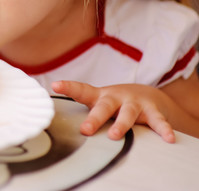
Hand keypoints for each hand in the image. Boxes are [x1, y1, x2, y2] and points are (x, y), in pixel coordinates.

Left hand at [51, 80, 175, 142]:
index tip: (55, 84)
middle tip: (85, 130)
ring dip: (122, 124)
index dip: (68, 87)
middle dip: (95, 118)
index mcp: (99, 96)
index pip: (81, 90)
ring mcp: (134, 103)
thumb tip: (57, 124)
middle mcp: (116, 97)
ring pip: (128, 113)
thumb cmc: (113, 103)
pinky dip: (163, 129)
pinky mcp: (152, 110)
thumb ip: (82, 112)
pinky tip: (167, 138)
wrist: (145, 94)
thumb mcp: (98, 104)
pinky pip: (158, 121)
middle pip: (104, 107)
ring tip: (116, 136)